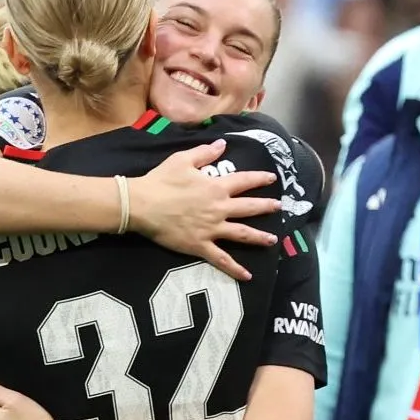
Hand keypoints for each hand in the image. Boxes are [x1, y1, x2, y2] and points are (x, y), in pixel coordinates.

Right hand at [128, 140, 277, 280]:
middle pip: (249, 208)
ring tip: (272, 240)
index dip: (259, 178)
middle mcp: (219, 208)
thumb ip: (204, 152)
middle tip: (279, 207)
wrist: (141, 205)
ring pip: (242, 234)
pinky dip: (235, 269)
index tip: (271, 178)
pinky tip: (247, 276)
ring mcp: (212, 229)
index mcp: (216, 187)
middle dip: (266, 207)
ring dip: (259, 237)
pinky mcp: (200, 245)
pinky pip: (221, 259)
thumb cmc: (160, 181)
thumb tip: (223, 143)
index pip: (244, 181)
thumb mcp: (181, 160)